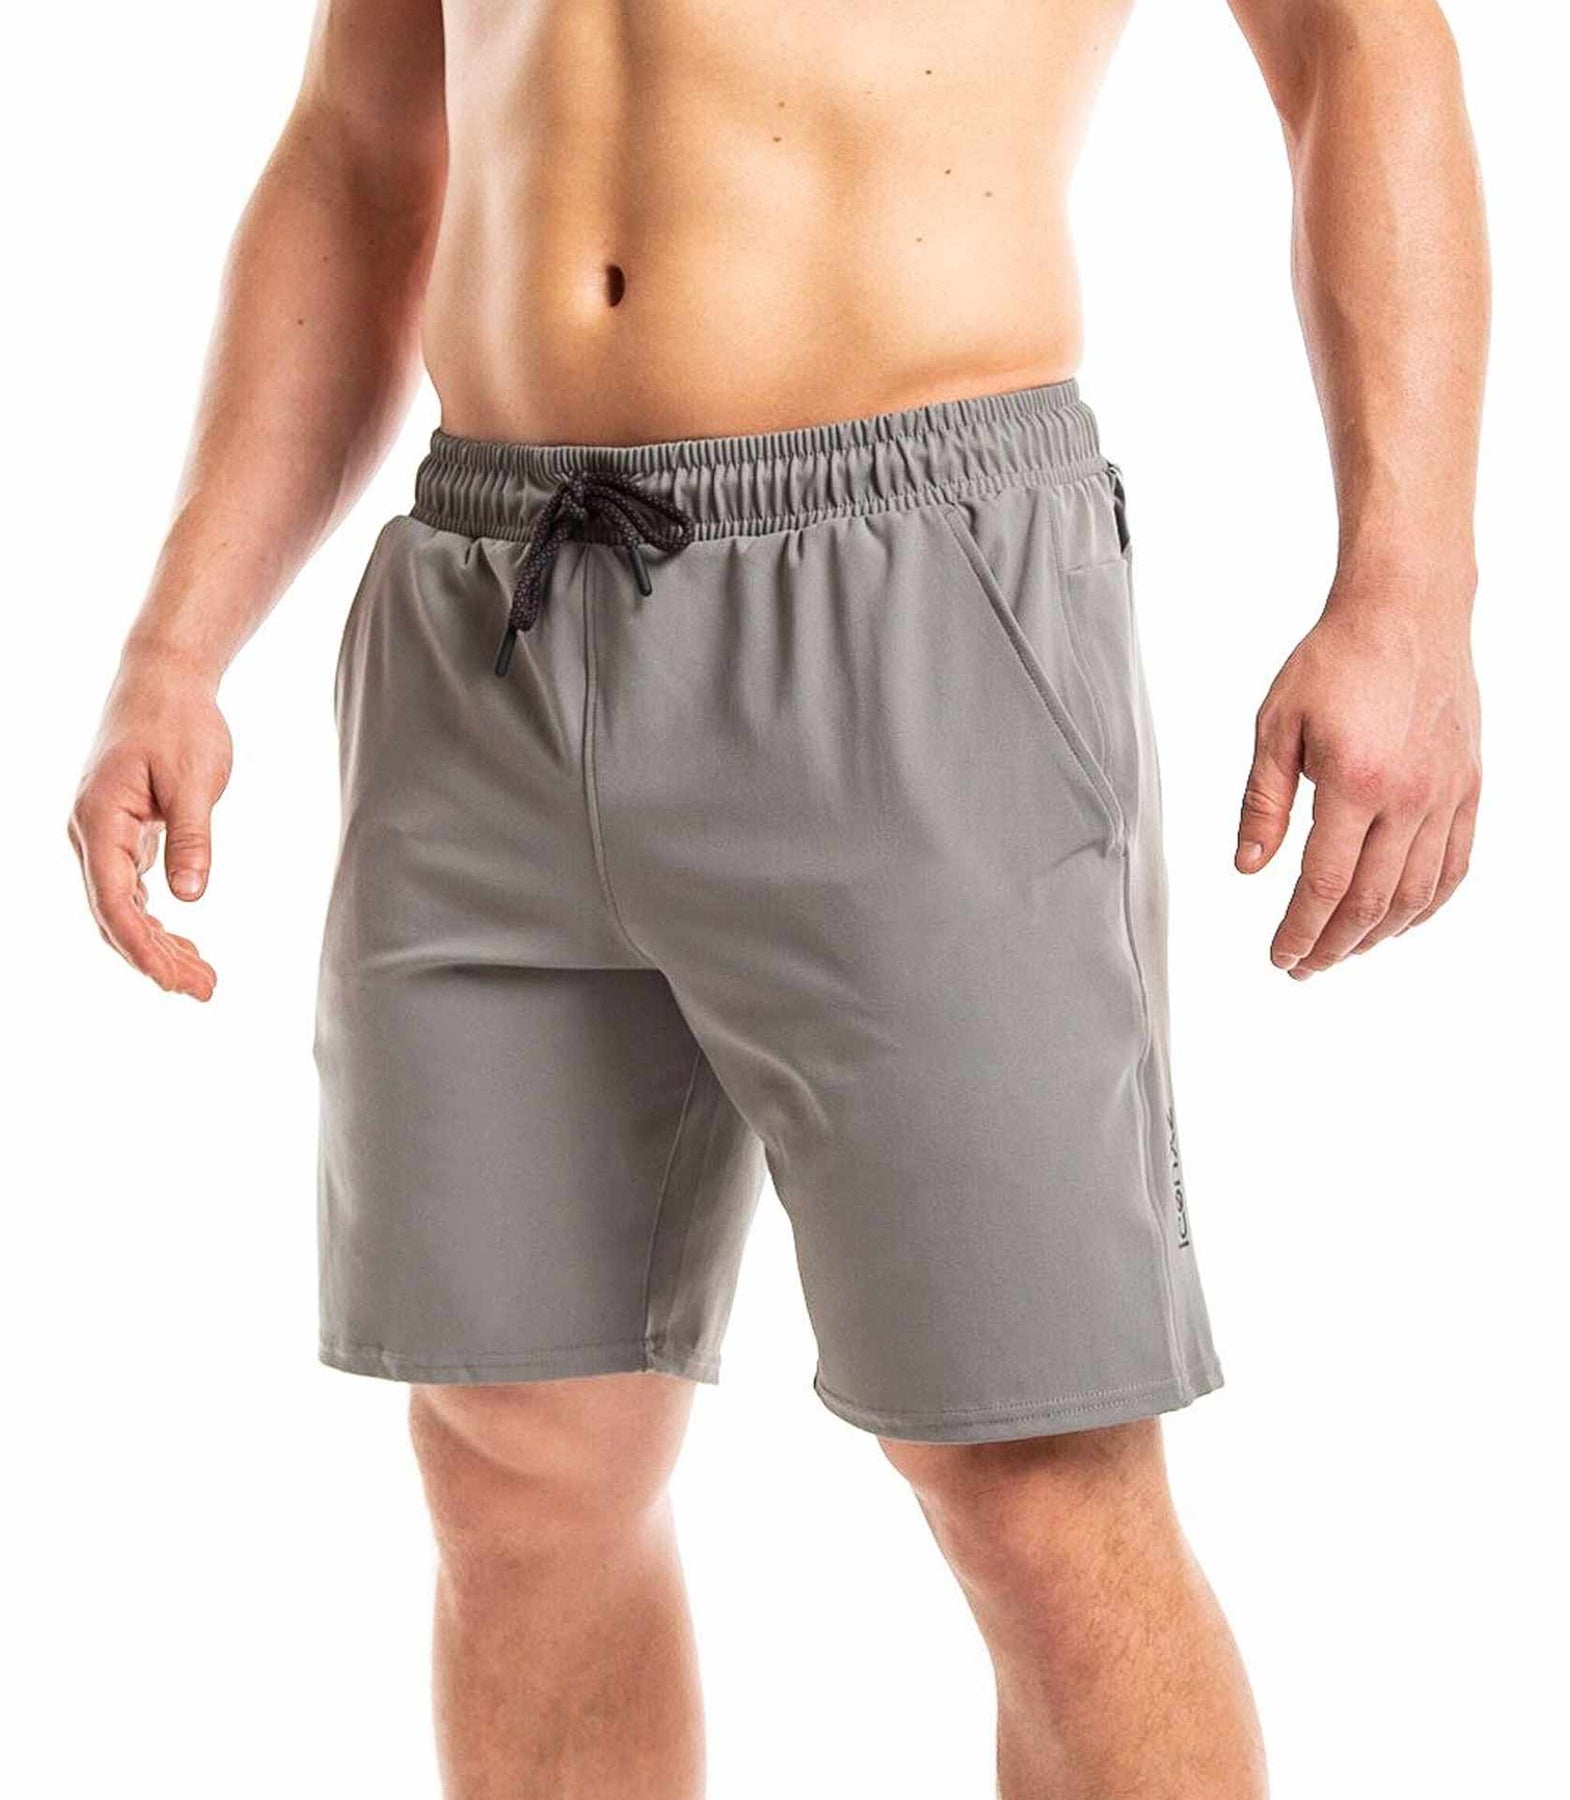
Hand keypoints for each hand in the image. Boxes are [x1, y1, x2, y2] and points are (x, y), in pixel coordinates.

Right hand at [69, 652, 231, 999]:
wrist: (162, 678)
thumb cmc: (178, 720)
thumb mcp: (195, 778)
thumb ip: (191, 837)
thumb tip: (188, 898)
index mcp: (100, 819)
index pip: (113, 902)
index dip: (142, 948)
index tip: (173, 982)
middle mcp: (90, 833)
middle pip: (115, 915)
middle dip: (156, 958)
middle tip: (205, 991)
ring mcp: (102, 835)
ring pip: (122, 907)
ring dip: (159, 946)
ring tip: (203, 980)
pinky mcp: (121, 833)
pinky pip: (131, 890)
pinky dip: (157, 920)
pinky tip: (185, 945)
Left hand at [1235, 601, 1480, 977]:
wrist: (1407, 610)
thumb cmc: (1336, 659)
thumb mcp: (1276, 726)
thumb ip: (1262, 802)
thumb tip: (1248, 867)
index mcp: (1354, 782)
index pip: (1325, 884)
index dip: (1300, 931)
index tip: (1280, 957)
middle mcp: (1408, 796)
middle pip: (1372, 902)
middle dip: (1333, 945)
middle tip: (1304, 967)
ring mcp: (1446, 793)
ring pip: (1418, 893)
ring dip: (1380, 936)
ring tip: (1344, 952)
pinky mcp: (1469, 785)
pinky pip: (1457, 863)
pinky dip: (1429, 903)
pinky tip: (1402, 921)